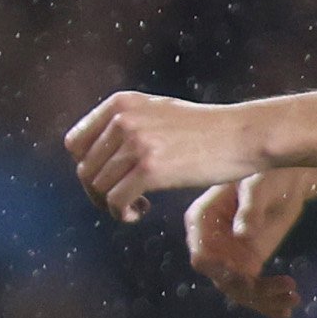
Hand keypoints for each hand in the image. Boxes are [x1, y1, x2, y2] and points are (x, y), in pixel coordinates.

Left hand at [66, 89, 268, 220]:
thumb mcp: (157, 112)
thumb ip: (124, 124)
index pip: (75, 143)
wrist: (242, 135)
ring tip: (137, 206)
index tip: (109, 179)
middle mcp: (124, 120)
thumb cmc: (204, 130)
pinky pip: (116, 202)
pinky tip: (141, 212)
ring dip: (112, 205)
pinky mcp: (151, 169)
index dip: (86, 167)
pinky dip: (123, 214)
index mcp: (121, 104)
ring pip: (97, 188)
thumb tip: (87, 156)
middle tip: (124, 200)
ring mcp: (136, 143)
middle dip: (98, 192)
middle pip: (84, 170)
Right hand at [185, 169, 316, 317]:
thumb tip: (241, 234)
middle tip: (280, 289)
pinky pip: (253, 290)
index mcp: (202, 220)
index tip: (245, 276)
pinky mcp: (248, 264)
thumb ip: (249, 208)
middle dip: (249, 290)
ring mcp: (229, 257)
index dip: (219, 269)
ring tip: (292, 299)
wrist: (287, 178)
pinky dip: (269, 301)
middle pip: (222, 278)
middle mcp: (211, 243)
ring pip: (239, 290)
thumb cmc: (265, 172)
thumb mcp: (258, 185)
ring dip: (264, 300)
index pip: (201, 254)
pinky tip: (286, 308)